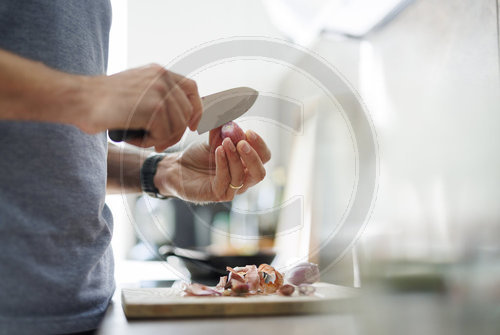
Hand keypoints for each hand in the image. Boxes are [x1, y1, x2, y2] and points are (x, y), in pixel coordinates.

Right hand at [87, 64, 201, 151]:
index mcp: (159, 72)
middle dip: (176, 133)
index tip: (192, 126)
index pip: (191, 88)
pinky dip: (149, 142)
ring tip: (140, 139)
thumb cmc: (102, 102)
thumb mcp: (135, 90)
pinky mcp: (153, 107)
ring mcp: (158, 90)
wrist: (78, 99)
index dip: (196, 110)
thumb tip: (181, 117)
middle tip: (159, 144)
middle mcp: (162, 77)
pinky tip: (133, 138)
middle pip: (187, 111)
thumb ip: (157, 96)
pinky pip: (164, 133)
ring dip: (160, 139)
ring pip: (177, 125)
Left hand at [154, 127, 270, 202]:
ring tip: (225, 143)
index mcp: (247, 165)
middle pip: (260, 173)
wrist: (177, 168)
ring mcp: (231, 189)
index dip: (260, 145)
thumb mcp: (214, 140)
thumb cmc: (197, 156)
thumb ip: (224, 130)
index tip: (249, 132)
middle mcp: (243, 179)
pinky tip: (218, 151)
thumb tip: (231, 112)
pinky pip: (225, 180)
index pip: (264, 157)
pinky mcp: (218, 194)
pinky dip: (223, 164)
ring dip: (234, 157)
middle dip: (253, 156)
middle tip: (242, 142)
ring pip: (241, 176)